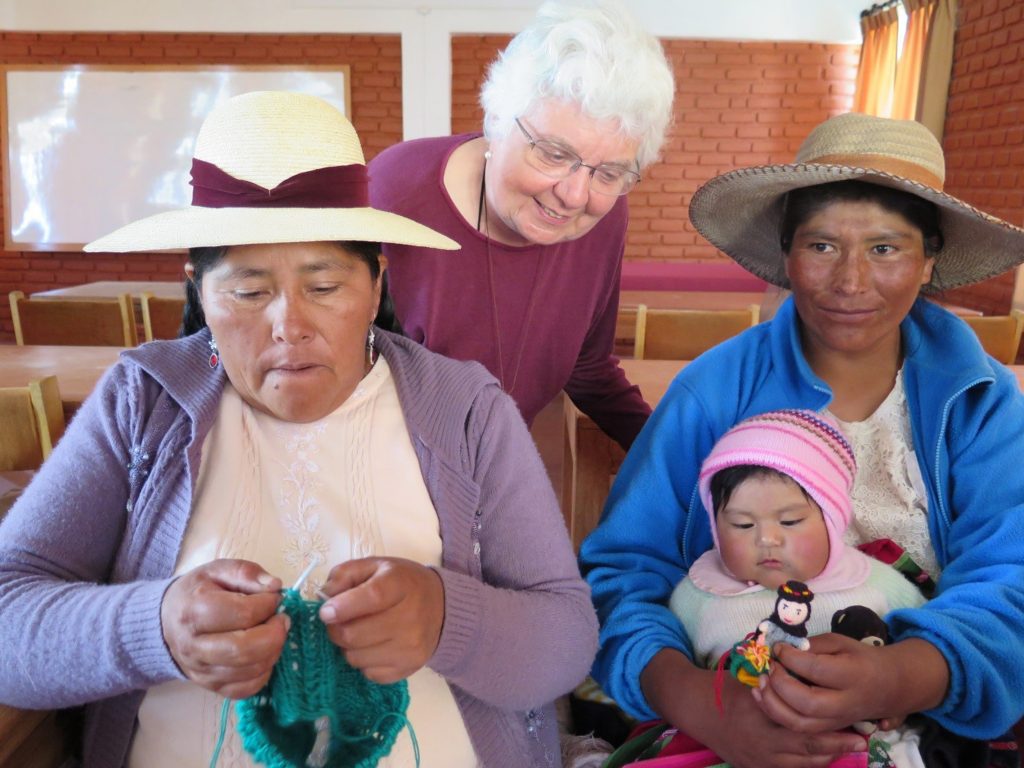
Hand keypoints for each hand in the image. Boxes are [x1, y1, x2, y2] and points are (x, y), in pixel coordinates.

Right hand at [160, 559, 287, 698]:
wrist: (166, 621)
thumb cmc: (197, 592)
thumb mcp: (217, 570)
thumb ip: (247, 573)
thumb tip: (275, 586)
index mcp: (195, 611)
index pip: (242, 613)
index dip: (268, 605)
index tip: (275, 598)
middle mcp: (194, 646)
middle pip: (243, 649)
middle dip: (274, 635)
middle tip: (282, 621)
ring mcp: (200, 670)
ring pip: (247, 671)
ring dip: (272, 653)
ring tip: (274, 635)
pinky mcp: (209, 686)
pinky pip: (244, 690)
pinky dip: (263, 674)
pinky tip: (264, 655)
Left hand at [318, 557, 444, 683]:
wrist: (441, 607)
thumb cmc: (401, 583)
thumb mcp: (375, 566)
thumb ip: (345, 574)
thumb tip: (324, 598)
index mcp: (400, 585)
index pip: (370, 598)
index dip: (342, 607)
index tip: (326, 612)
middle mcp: (409, 618)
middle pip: (354, 635)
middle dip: (336, 629)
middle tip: (339, 622)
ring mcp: (410, 648)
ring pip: (355, 658)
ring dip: (349, 647)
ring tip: (359, 633)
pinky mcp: (408, 668)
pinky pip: (369, 673)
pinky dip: (364, 662)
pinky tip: (373, 647)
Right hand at [641, 649, 866, 767]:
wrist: (697, 710)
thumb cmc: (727, 689)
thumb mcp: (752, 679)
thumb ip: (778, 684)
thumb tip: (810, 674)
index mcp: (764, 722)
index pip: (806, 732)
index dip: (834, 733)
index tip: (858, 727)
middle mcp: (764, 748)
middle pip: (810, 753)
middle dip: (838, 748)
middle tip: (861, 741)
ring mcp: (760, 762)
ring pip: (803, 765)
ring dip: (827, 756)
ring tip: (847, 746)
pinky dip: (809, 762)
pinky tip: (822, 754)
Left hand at [754, 633, 946, 732]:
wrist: (888, 686)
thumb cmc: (860, 658)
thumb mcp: (839, 642)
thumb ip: (811, 645)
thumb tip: (781, 649)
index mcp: (853, 675)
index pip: (816, 670)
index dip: (790, 658)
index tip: (778, 648)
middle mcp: (845, 703)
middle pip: (807, 703)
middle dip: (780, 684)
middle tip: (770, 667)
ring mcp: (837, 721)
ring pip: (800, 724)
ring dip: (773, 704)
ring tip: (760, 683)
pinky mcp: (828, 729)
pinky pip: (798, 729)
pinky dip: (776, 714)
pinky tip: (763, 696)